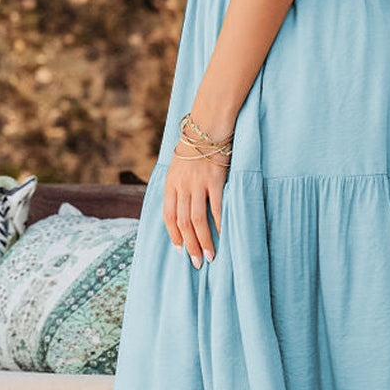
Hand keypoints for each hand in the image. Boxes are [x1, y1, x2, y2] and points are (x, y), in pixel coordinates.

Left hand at [163, 148, 226, 266]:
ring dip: (203, 240)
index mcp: (170, 183)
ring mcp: (198, 183)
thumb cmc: (195, 148)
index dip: (173, 235)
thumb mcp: (178, 167)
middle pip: (182, 222)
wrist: (207, 126)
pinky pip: (216, 206)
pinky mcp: (215, 179)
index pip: (168, 216)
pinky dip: (218, 223)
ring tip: (211, 256)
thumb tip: (181, 210)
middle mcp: (181, 185)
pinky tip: (222, 235)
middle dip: (189, 245)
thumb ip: (178, 187)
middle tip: (197, 262)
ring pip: (197, 219)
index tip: (180, 251)